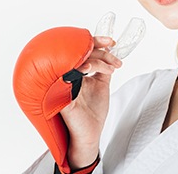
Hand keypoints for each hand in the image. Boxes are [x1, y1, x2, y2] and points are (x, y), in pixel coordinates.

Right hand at [60, 36, 121, 168]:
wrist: (91, 134)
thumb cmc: (93, 111)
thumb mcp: (102, 84)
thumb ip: (104, 69)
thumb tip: (109, 52)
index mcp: (75, 72)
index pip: (82, 51)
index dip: (95, 42)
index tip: (110, 42)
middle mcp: (68, 76)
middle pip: (80, 53)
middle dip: (101, 52)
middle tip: (115, 61)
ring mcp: (64, 84)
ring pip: (77, 61)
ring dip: (97, 60)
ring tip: (111, 69)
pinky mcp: (62, 95)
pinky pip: (69, 77)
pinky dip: (82, 69)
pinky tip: (91, 69)